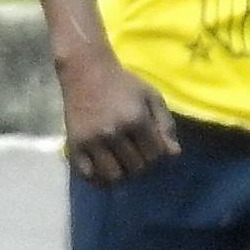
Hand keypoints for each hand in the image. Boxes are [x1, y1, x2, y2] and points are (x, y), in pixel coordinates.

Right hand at [58, 49, 179, 184]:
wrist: (86, 71)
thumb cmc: (124, 83)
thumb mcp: (151, 96)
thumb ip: (165, 125)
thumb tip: (174, 155)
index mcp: (136, 119)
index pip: (155, 155)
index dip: (157, 154)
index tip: (151, 146)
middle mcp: (113, 132)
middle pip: (136, 168)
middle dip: (141, 164)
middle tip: (136, 153)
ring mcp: (92, 141)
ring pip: (113, 176)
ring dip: (122, 174)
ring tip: (121, 164)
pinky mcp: (74, 145)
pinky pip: (88, 175)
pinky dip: (98, 179)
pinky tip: (103, 171)